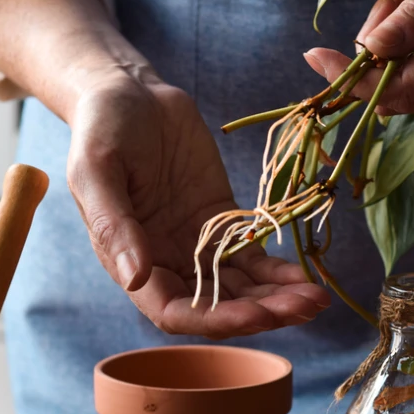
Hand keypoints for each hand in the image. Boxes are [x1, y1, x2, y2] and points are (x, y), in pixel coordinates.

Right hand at [67, 73, 330, 337]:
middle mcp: (166, 262)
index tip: (255, 316)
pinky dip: (279, 271)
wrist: (132, 92)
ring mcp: (198, 244)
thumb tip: (134, 280)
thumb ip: (112, 225)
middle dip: (261, 313)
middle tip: (303, 309)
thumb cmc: (102, 127)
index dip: (215, 320)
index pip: (174, 311)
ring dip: (277, 298)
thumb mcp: (97, 169)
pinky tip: (306, 276)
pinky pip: (253, 256)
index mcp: (129, 261)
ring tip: (316, 300)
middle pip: (217, 306)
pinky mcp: (222, 221)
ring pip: (241, 287)